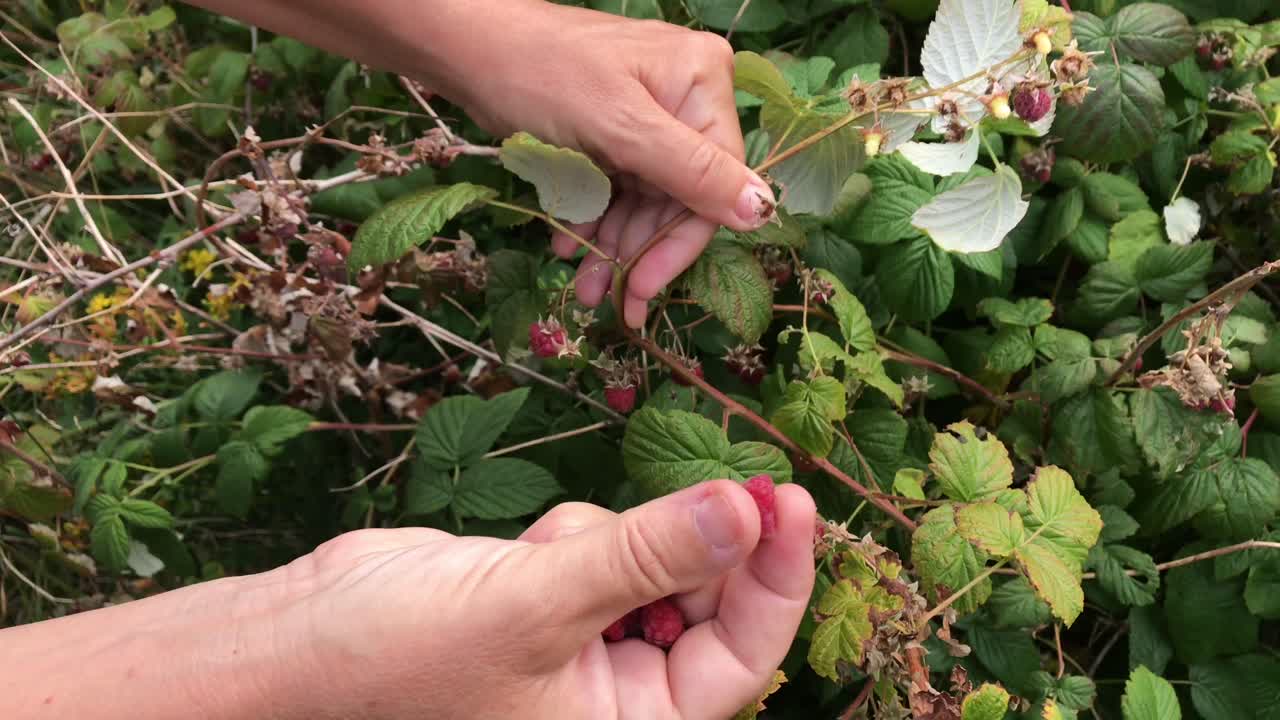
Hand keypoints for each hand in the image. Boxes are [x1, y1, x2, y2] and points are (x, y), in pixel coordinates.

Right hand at [281, 480, 814, 718]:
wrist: (298, 642)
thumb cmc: (399, 657)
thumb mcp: (535, 605)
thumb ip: (644, 556)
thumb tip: (745, 511)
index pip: (741, 658)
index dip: (776, 578)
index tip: (786, 499)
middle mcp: (618, 697)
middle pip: (710, 605)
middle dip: (704, 545)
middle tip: (732, 477)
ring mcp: (587, 646)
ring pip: (657, 565)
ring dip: (622, 538)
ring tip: (549, 555)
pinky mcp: (556, 600)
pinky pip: (607, 550)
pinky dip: (578, 536)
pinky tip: (522, 555)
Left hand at [426, 2, 776, 327]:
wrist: (465, 45)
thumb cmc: (542, 73)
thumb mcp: (619, 126)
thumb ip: (691, 171)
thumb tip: (763, 211)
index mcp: (703, 83)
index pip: (714, 184)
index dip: (680, 245)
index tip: (643, 291)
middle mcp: (685, 97)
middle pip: (677, 197)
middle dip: (637, 252)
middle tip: (601, 299)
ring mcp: (648, 113)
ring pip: (644, 199)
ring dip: (613, 245)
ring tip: (582, 286)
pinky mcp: (613, 127)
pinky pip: (617, 186)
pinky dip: (594, 218)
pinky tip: (568, 244)